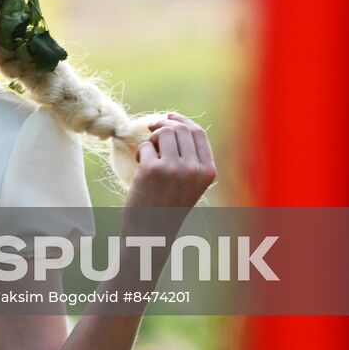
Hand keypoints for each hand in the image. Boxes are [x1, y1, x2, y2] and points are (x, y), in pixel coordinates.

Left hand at [123, 112, 216, 234]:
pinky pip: (146, 145)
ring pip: (164, 132)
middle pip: (181, 128)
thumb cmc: (167, 204)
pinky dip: (141, 152)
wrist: (151, 233)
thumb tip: (174, 119)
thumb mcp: (189, 181)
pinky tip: (140, 166)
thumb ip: (189, 156)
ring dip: (152, 138)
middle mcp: (195, 169)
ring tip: (148, 154)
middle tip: (151, 130)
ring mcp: (174, 169)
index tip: (168, 116)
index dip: (182, 120)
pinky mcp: (152, 170)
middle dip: (163, 125)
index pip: (199, 133)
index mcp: (208, 171)